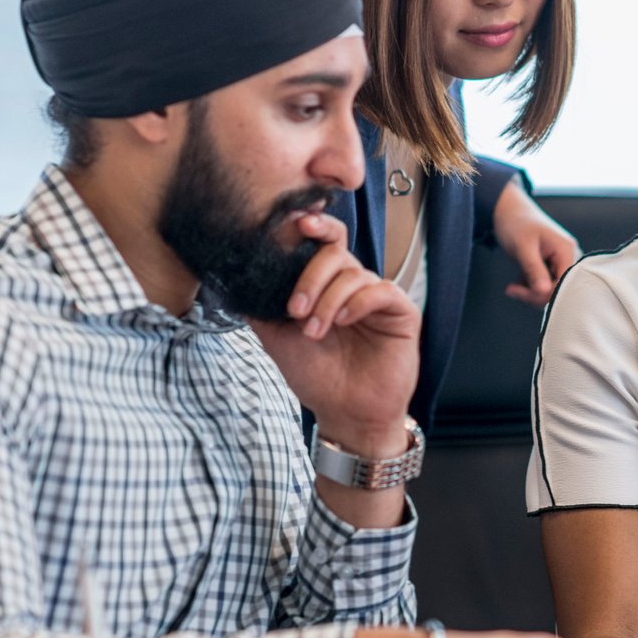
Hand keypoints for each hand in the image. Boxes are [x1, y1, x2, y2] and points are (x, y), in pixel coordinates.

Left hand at [249, 210, 419, 449]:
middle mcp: (353, 285)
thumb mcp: (277, 338)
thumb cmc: (316, 376)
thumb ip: (260, 306)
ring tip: (315, 331)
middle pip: (335, 251)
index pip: (323, 242)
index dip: (313, 226)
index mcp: (327, 284)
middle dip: (311, 275)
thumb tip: (236, 277)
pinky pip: (382, 290)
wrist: (344, 414)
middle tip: (295, 309)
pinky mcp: (401, 312)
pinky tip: (343, 321)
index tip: (294, 223)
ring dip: (328, 300)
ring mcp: (378, 297)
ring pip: (354, 273)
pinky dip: (358, 302)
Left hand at [493, 183, 579, 305]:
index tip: (518, 292)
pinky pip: (546, 284)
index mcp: (567, 250)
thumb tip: (544, 293)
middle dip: (534, 294)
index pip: (562, 285)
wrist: (510, 211)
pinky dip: (532, 287)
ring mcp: (562, 262)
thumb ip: (534, 270)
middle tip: (512, 290)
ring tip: (513, 286)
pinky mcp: (553, 266)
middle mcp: (569, 257)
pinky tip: (519, 282)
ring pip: (551, 290)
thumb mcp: (523, 247)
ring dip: (531, 292)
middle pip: (558, 289)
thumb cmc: (517, 224)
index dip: (541, 294)